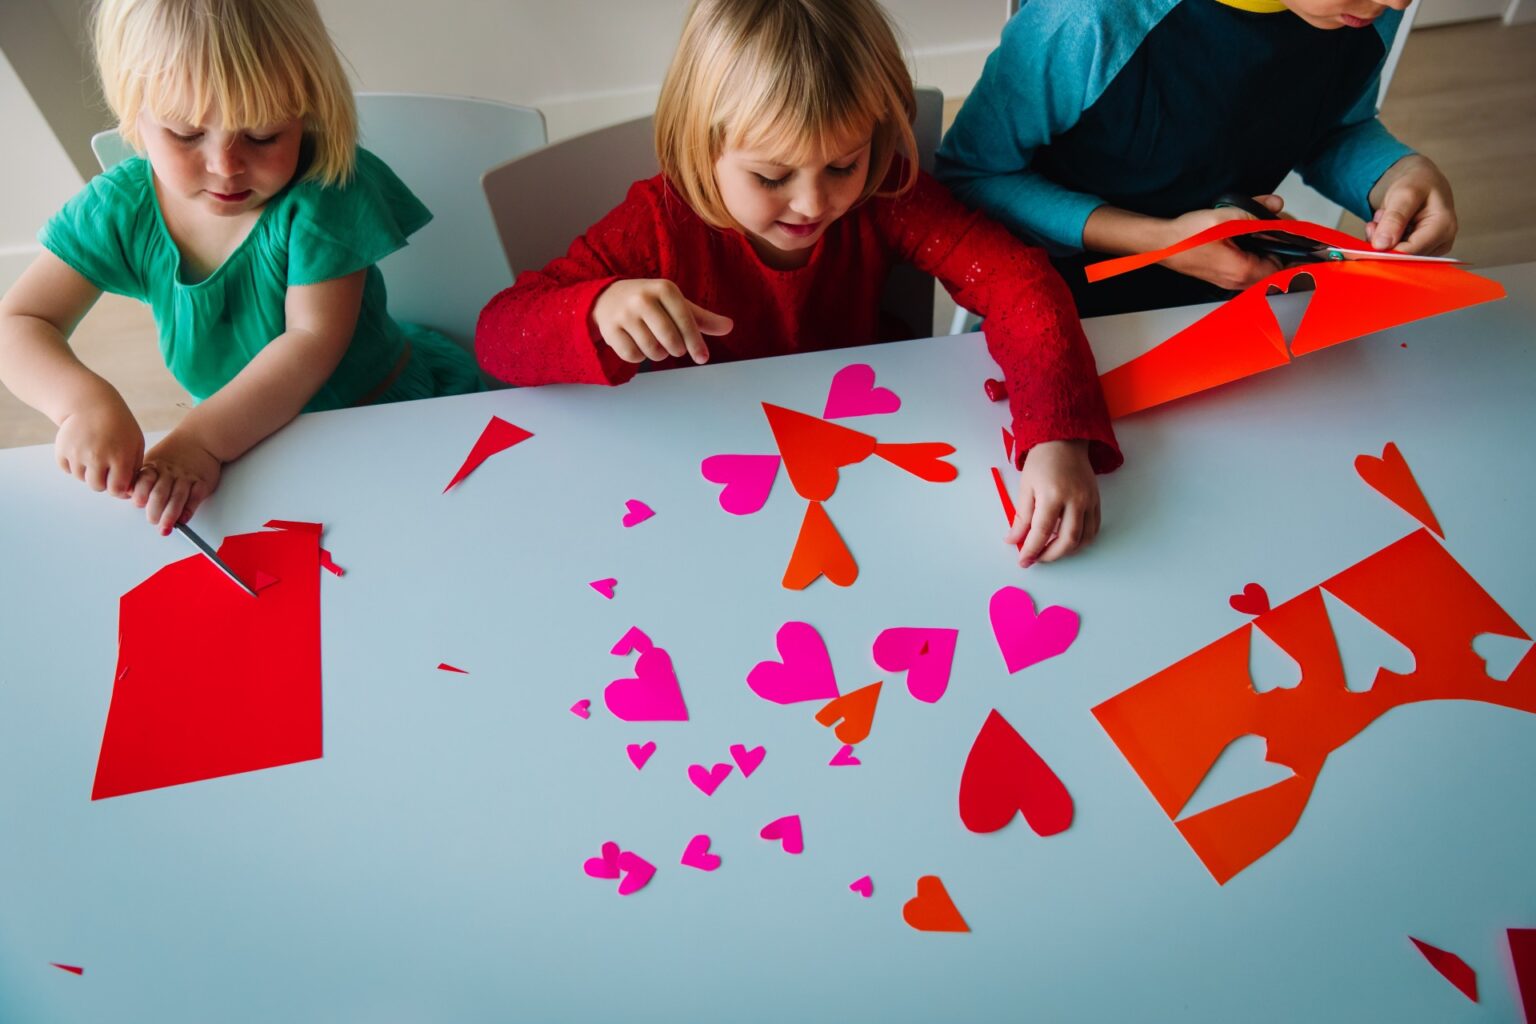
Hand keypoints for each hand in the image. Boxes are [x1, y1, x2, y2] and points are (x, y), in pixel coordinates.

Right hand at [54, 395, 143, 497]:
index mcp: (119, 457)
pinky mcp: (62, 450)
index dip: (118, 488)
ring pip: (81, 478)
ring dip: (88, 471)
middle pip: (97, 486)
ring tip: (94, 454)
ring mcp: (77, 454)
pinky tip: (82, 451)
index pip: (115, 489)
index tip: (118, 480)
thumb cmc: (119, 425)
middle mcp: (97, 457)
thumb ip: (133, 469)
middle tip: (105, 466)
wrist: (91, 403)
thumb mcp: (135, 444)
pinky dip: (73, 464)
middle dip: (103, 481)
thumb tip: (128, 492)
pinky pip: (67, 469)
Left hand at [131, 432, 221, 534]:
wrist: (200, 439)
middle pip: (160, 493)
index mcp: (154, 466)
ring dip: (170, 515)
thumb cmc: (174, 453)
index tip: (139, 504)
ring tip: (165, 527)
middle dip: (154, 510)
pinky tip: (183, 519)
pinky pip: (195, 499)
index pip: (144, 482)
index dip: (140, 494)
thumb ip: (144, 478)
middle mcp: (170, 472)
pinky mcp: (202, 482)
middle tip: (153, 520)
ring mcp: (187, 477)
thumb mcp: (154, 459)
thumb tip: (135, 500)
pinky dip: (188, 510)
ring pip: (177, 498)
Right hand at [592, 279, 732, 364]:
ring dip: (658, 354)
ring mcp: (624, 314)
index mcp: (664, 288)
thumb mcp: (676, 304)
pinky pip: (633, 355)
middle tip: (674, 347)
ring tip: (654, 342)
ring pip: (652, 350)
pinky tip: (636, 343)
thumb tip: (729, 327)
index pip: (685, 320)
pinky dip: (639, 356)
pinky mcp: (610, 329)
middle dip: (676, 349)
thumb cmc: (651, 303)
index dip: (696, 342)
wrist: (607, 297)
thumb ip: (702, 318)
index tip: (703, 358)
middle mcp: (642, 298)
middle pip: (670, 339)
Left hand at [1007, 439, 1099, 567]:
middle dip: (1051, 555)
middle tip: (1037, 559)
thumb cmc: (1042, 462)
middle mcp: (1075, 500)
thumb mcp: (1025, 487)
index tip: (1024, 561)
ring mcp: (1089, 501)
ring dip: (1067, 552)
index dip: (1032, 550)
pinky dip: (1082, 541)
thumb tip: (1014, 540)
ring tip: (1051, 552)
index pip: (1041, 532)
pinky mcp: (1096, 501)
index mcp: (1052, 495)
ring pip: (1084, 538)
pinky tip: (1068, 543)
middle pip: (1067, 540)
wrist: (1064, 442)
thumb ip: (1021, 517)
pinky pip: (1094, 529)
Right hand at [1158, 195, 1285, 290]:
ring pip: (1261, 270)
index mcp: (1242, 271)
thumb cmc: (1186, 237)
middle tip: (1282, 230)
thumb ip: (1255, 212)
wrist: (1161, 244)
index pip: (1282, 268)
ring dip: (1268, 253)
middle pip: (1273, 271)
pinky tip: (1250, 239)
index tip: (1299, 239)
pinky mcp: (1222, 275)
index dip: (1292, 251)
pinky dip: (1255, 256)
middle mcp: (1237, 281)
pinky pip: (1248, 269)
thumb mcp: (1225, 217)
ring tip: (1266, 232)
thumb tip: (1276, 206)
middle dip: (1281, 251)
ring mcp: (1228, 281)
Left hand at [1366, 154, 1456, 255]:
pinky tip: (1387, 225)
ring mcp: (1432, 248)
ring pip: (1397, 256)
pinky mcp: (1421, 250)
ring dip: (1383, 239)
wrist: (1421, 180)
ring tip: (1386, 216)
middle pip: (1403, 256)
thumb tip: (1381, 245)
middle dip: (1384, 240)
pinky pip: (1396, 253)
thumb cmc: (1418, 183)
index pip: (1410, 252)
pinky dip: (1385, 241)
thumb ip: (1394, 218)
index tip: (1371, 232)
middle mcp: (1442, 242)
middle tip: (1379, 218)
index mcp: (1443, 228)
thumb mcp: (1405, 193)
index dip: (1386, 249)